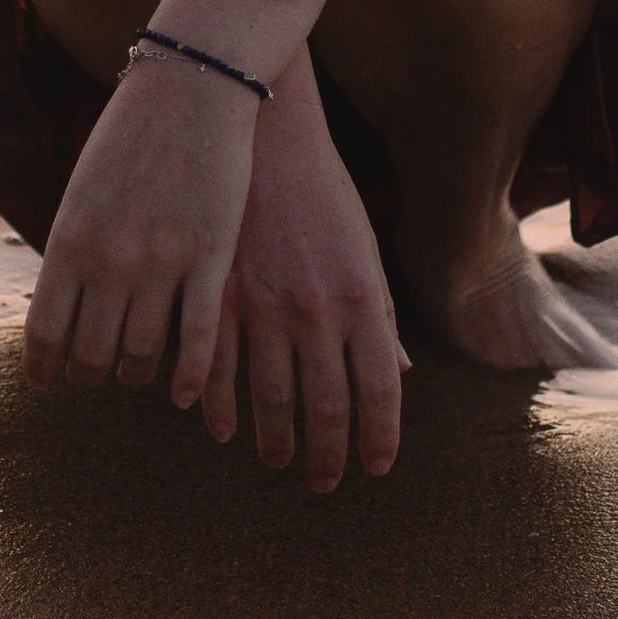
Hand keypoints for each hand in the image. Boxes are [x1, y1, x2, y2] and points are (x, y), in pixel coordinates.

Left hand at [23, 50, 257, 409]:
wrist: (193, 83)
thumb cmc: (132, 132)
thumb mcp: (84, 189)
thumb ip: (74, 248)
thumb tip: (63, 305)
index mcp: (70, 240)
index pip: (45, 333)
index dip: (45, 368)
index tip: (48, 380)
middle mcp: (111, 261)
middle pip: (92, 355)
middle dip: (90, 374)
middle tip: (96, 374)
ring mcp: (163, 262)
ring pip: (143, 354)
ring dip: (136, 375)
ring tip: (137, 374)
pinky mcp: (212, 257)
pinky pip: (199, 339)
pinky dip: (191, 377)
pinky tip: (184, 395)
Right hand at [196, 79, 405, 491]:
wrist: (265, 136)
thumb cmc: (323, 194)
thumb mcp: (364, 250)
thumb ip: (380, 316)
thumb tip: (400, 375)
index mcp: (363, 297)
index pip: (380, 390)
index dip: (379, 437)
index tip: (375, 467)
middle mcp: (317, 310)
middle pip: (328, 408)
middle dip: (329, 456)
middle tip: (325, 482)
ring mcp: (264, 306)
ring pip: (271, 401)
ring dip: (277, 443)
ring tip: (281, 462)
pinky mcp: (218, 296)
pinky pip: (218, 372)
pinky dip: (221, 411)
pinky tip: (226, 431)